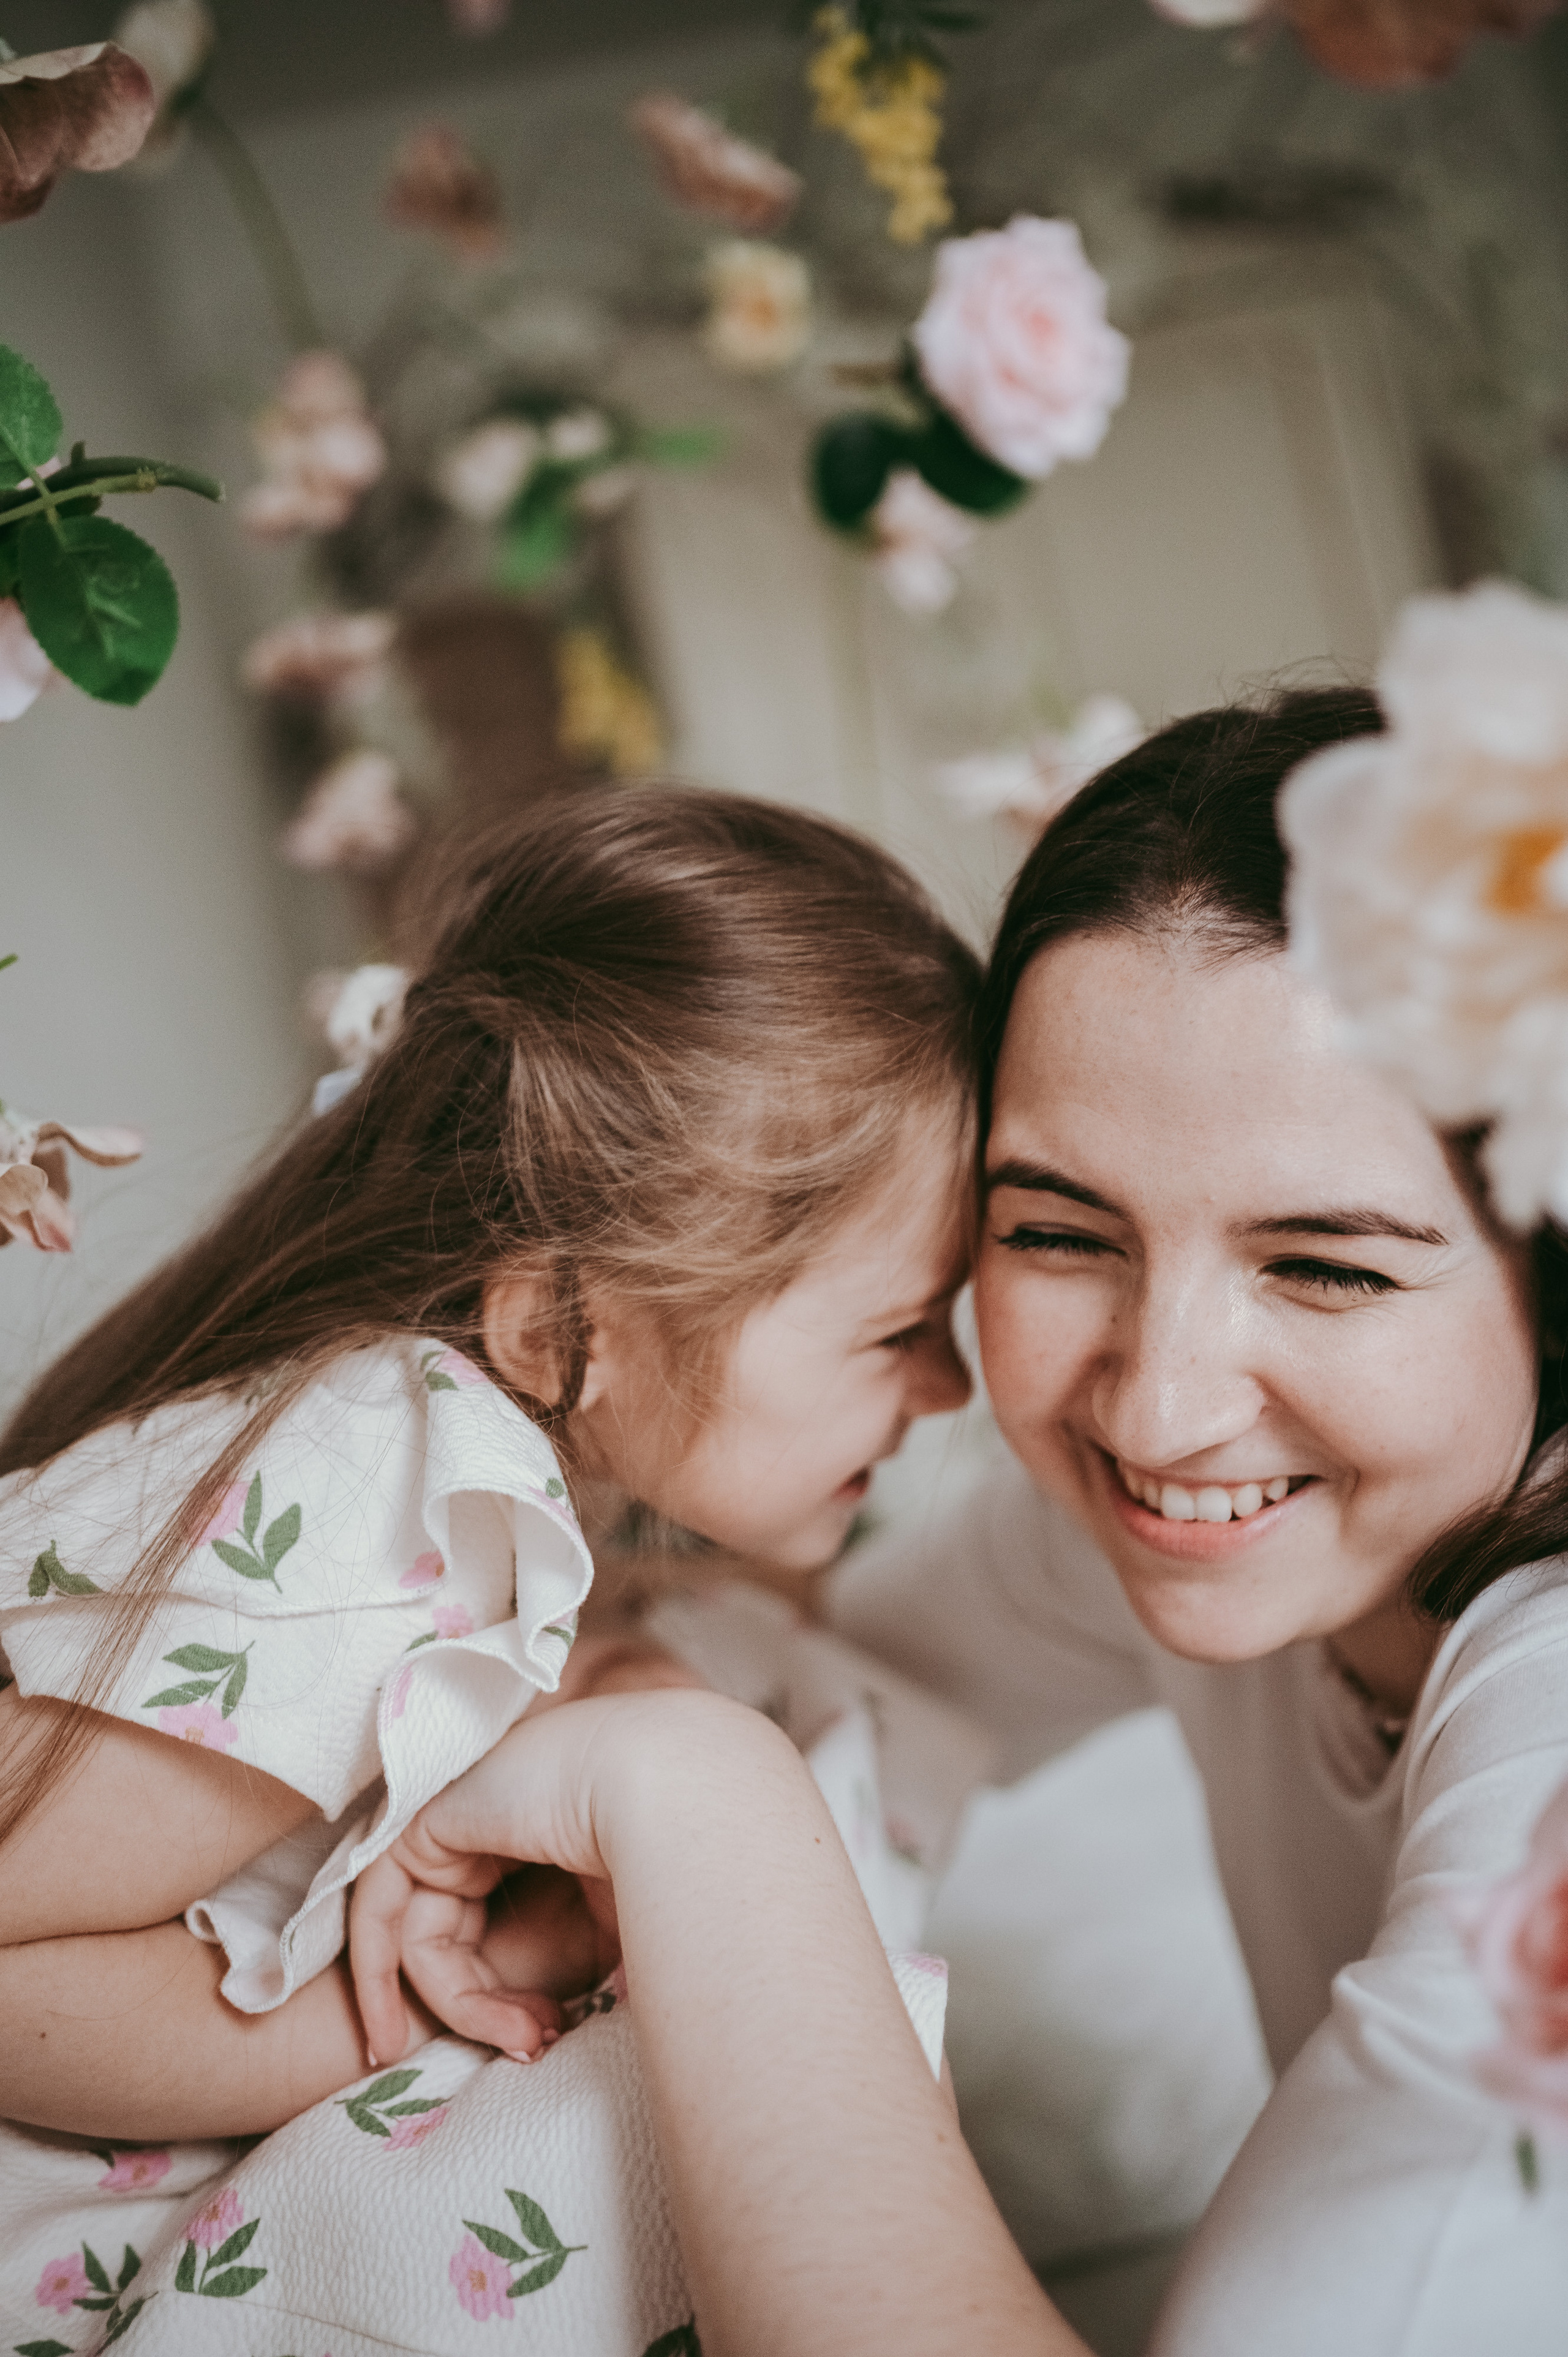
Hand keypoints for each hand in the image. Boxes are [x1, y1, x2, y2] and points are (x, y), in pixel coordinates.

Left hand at [349, 1689, 763, 2067]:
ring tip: (522, 2035)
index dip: (498, 1992)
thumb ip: (566, 1960)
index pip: (490, 1920)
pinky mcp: (425, 1821)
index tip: (536, 2040)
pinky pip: (378, 1904)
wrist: (673, 1795)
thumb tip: (538, 2030)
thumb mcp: (613, 1923)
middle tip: (534, 2042)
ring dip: (459, 2004)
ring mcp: (459, 1812)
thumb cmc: (668, 1854)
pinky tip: (394, 2033)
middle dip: (484, 2006)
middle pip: (457, 1931)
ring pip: (423, 1930)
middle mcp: (497, 1813)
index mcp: (544, 1824)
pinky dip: (376, 1972)